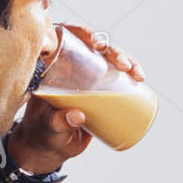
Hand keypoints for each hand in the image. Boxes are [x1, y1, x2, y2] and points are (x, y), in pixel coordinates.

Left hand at [6, 25, 145, 173]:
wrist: (50, 149)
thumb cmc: (43, 134)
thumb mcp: (49, 127)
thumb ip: (59, 122)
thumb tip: (78, 116)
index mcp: (52, 68)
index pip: (66, 39)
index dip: (82, 32)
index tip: (97, 43)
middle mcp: (70, 68)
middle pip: (94, 49)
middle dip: (113, 51)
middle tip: (123, 64)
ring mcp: (86, 79)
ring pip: (108, 61)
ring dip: (126, 61)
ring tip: (136, 73)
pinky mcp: (99, 92)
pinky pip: (115, 78)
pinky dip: (129, 75)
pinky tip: (139, 77)